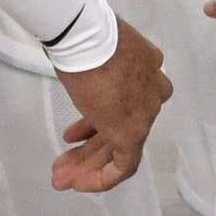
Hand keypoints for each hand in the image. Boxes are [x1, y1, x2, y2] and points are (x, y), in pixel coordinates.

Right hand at [48, 18, 167, 192]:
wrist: (85, 36)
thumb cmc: (86, 37)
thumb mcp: (100, 49)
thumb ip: (103, 67)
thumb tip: (86, 73)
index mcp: (151, 68)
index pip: (131, 100)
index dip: (104, 117)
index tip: (80, 128)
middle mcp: (154, 94)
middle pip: (122, 127)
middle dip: (89, 149)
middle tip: (64, 165)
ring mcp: (144, 114)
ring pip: (119, 147)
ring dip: (87, 164)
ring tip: (61, 176)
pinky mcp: (131, 133)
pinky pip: (122, 164)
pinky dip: (99, 176)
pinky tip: (76, 179)